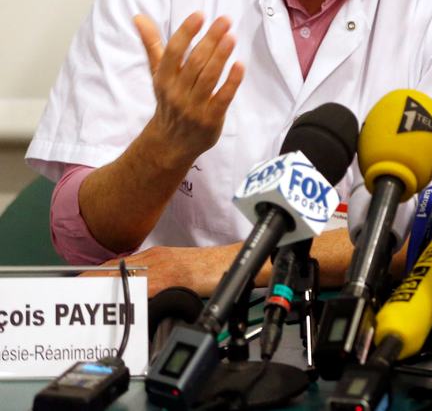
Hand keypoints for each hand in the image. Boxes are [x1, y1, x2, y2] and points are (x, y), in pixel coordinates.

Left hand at [87, 245, 226, 297]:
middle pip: (115, 267)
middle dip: (92, 279)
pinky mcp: (172, 275)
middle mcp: (155, 258)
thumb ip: (157, 280)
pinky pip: (143, 285)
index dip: (95, 273)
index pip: (118, 264)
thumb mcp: (178, 271)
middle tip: (72, 290)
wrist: (232, 263)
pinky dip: (127, 292)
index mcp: (155, 257)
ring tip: (84, 295)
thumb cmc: (210, 270)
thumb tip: (141, 298)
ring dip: (102, 284)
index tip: (78, 282)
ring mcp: (162, 265)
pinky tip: (116, 300)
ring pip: (124, 273)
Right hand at [134, 12, 244, 165]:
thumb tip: (139, 17)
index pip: (173, 52)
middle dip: (210, 39)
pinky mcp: (210, 119)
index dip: (186, 32)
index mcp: (163, 78)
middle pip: (194, 62)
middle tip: (225, 20)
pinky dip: (231, 82)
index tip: (199, 15)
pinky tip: (240, 65)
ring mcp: (193, 106)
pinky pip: (222, 98)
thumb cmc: (169, 100)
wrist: (170, 143)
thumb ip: (152, 45)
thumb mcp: (158, 73)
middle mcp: (176, 91)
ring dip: (220, 56)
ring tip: (231, 37)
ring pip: (208, 78)